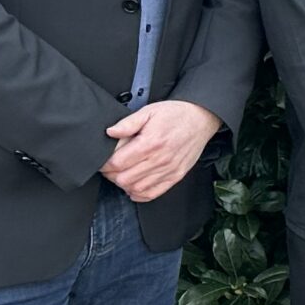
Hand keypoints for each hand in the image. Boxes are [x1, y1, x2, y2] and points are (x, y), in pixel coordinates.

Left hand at [101, 99, 221, 201]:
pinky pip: (152, 193)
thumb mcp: (149, 111)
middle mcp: (160, 159)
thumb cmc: (176, 114)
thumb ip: (128, 122)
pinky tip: (135, 186)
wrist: (201, 118)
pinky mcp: (176, 176)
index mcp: (150, 143)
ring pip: (136, 188)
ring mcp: (169, 170)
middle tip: (111, 168)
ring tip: (122, 174)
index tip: (103, 161)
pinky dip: (139, 194)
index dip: (105, 164)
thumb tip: (111, 132)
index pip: (118, 163)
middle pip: (124, 179)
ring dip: (124, 184)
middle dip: (112, 175)